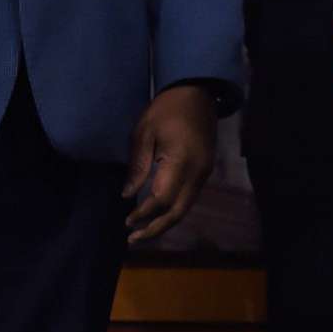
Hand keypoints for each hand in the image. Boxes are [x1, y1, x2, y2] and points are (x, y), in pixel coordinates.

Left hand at [123, 84, 217, 244]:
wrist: (197, 92)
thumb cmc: (166, 109)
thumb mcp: (144, 132)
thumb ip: (138, 166)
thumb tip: (128, 195)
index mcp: (181, 162)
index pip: (162, 199)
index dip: (143, 214)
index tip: (126, 222)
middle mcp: (198, 172)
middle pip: (178, 211)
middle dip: (156, 228)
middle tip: (133, 240)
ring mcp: (205, 171)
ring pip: (186, 207)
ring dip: (165, 222)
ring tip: (144, 232)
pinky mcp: (206, 169)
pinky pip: (190, 197)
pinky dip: (174, 209)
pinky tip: (159, 213)